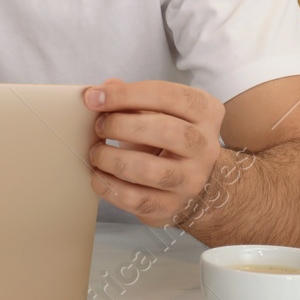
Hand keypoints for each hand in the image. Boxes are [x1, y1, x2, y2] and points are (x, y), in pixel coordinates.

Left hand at [84, 78, 224, 227]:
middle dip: (121, 125)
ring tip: (97, 153)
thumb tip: (98, 93)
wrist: (191, 181)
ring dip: (113, 158)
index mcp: (204, 111)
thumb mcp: (155, 110)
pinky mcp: (173, 207)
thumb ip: (129, 97)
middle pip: (164, 130)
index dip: (126, 94)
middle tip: (99, 126)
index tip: (94, 97)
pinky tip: (98, 176)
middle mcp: (205, 146)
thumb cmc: (166, 137)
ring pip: (150, 169)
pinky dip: (109, 187)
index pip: (168, 95)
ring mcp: (192, 180)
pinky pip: (137, 199)